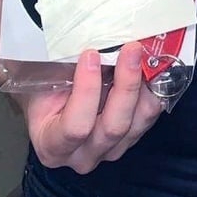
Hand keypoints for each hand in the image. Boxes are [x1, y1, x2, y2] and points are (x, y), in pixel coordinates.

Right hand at [23, 42, 163, 173]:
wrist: (52, 105)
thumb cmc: (44, 91)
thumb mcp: (44, 81)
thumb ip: (61, 69)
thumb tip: (86, 41)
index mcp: (53, 145)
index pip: (75, 126)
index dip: (86, 90)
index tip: (91, 54)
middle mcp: (84, 156)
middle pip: (113, 127)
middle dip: (126, 84)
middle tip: (131, 49)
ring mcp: (111, 151)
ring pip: (136, 123)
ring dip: (143, 85)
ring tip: (144, 53)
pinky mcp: (131, 139)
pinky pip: (149, 117)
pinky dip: (152, 90)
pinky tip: (152, 66)